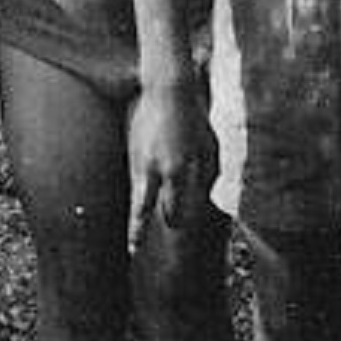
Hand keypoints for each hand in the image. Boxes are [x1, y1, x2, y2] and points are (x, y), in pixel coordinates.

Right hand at [127, 79, 216, 252]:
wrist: (167, 90)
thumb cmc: (194, 119)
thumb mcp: (209, 149)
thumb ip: (207, 175)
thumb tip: (205, 196)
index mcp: (175, 170)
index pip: (172, 210)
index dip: (175, 221)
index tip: (177, 227)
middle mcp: (153, 168)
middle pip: (141, 208)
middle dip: (137, 230)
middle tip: (133, 250)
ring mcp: (138, 157)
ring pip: (136, 191)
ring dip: (137, 210)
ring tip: (134, 232)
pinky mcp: (131, 147)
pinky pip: (135, 173)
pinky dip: (138, 185)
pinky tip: (140, 189)